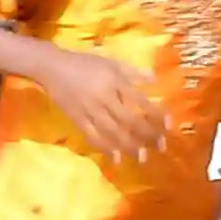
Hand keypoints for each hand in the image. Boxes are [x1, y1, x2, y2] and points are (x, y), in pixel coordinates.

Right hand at [42, 40, 172, 170]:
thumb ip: (133, 72)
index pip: (141, 101)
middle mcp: (105, 98)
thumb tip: (155, 80)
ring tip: (141, 157)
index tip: (168, 125)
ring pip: (113, 132)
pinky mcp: (77, 119)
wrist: (51, 68)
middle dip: (146, 135)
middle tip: (159, 146)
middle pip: (130, 120)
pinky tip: (116, 158)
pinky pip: (93, 136)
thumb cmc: (84, 62)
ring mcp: (90, 110)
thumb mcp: (111, 62)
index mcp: (115, 81)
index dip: (156, 114)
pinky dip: (106, 148)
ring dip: (129, 146)